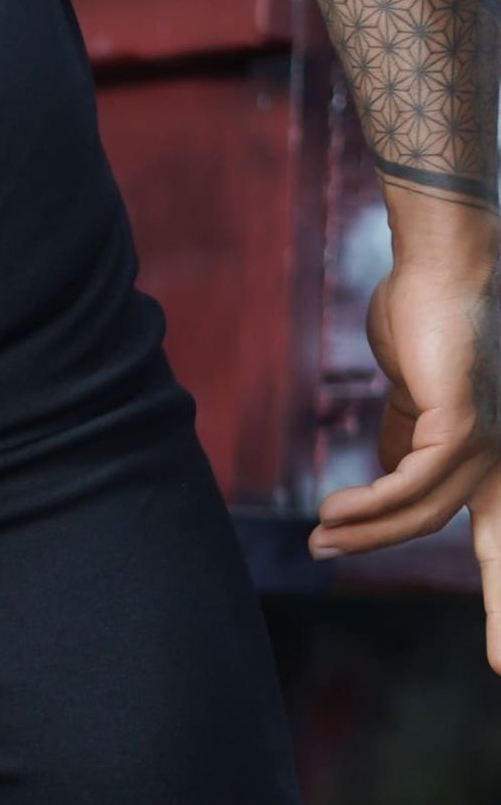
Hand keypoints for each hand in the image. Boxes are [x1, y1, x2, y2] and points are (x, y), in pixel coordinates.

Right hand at [309, 249, 500, 667]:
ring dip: (365, 534)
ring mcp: (493, 442)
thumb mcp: (415, 398)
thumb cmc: (425, 319)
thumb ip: (407, 442)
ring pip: (424, 516)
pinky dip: (367, 506)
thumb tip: (384, 485)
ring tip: (320, 538)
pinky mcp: (466, 426)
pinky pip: (408, 487)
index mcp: (495, 458)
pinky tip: (333, 512)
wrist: (437, 266)